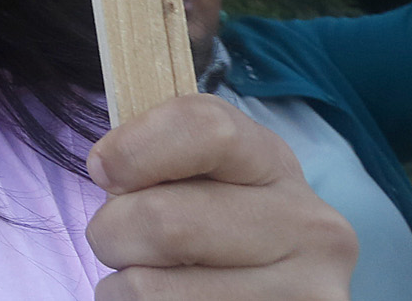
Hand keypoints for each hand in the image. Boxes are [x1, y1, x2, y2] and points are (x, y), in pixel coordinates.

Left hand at [86, 95, 355, 298]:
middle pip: (165, 222)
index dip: (133, 148)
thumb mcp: (203, 174)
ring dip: (121, 285)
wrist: (274, 289)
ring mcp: (303, 291)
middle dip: (112, 232)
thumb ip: (159, 157)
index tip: (104, 171)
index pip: (206, 128)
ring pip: (151, 288)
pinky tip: (168, 299)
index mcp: (275, 164)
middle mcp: (308, 227)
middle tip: (118, 240)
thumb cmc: (214, 220)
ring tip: (146, 276)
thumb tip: (107, 169)